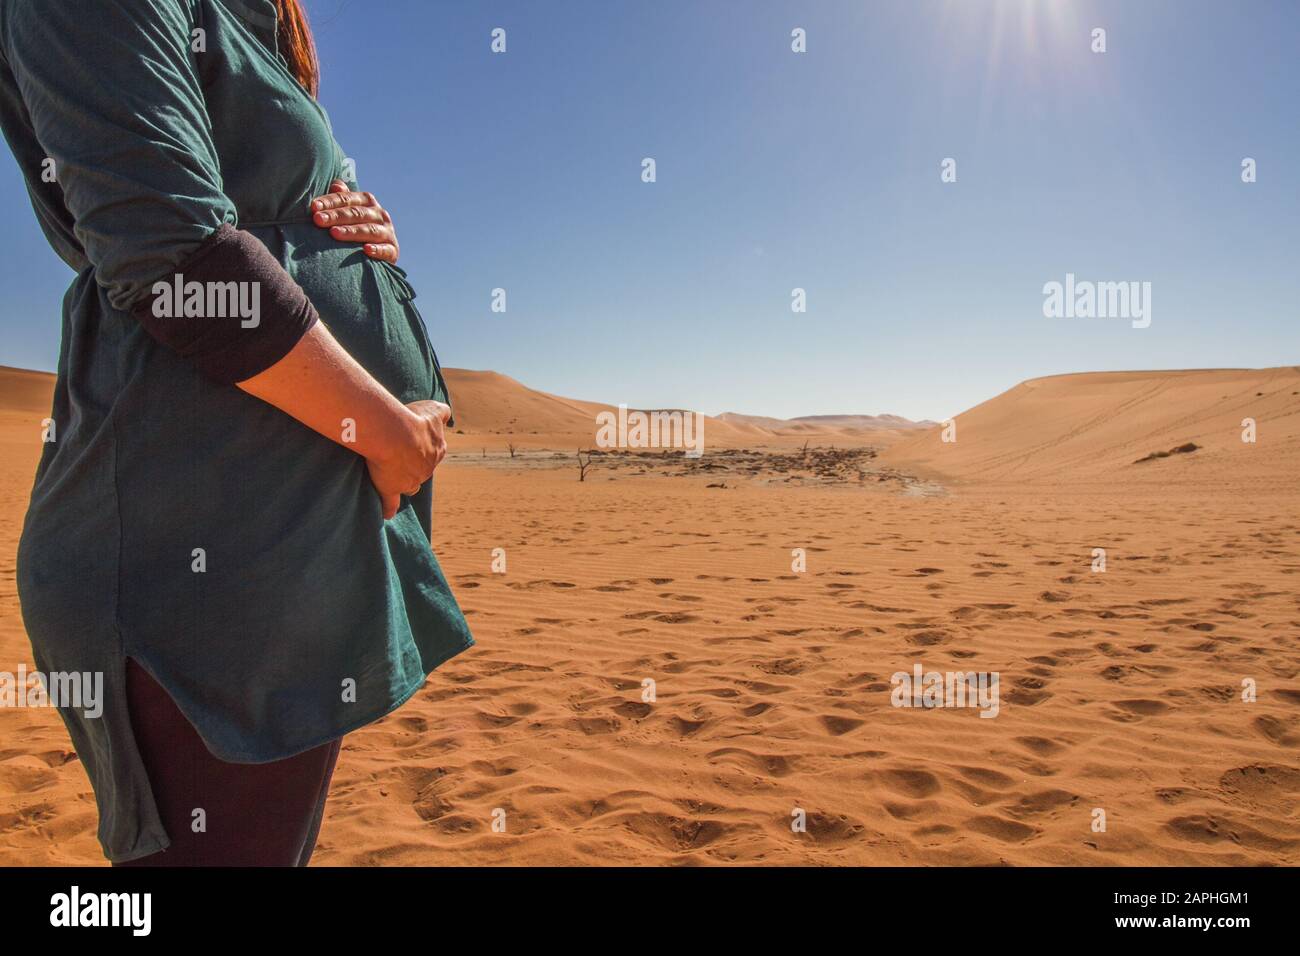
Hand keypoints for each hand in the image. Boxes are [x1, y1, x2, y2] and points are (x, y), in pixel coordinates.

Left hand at [309, 181, 399, 262]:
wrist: (380, 251)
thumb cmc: (356, 228)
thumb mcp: (349, 211)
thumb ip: (342, 198)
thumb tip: (335, 184)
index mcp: (367, 201)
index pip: (347, 199)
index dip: (330, 202)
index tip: (313, 207)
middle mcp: (379, 214)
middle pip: (357, 213)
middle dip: (336, 216)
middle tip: (318, 220)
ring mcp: (388, 232)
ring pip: (369, 230)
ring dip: (351, 231)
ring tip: (334, 233)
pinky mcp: (393, 250)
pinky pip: (386, 249)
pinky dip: (377, 250)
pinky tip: (366, 250)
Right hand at [365, 400, 451, 518]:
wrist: (395, 434)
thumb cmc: (412, 419)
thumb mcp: (432, 409)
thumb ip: (442, 412)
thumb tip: (447, 415)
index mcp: (437, 450)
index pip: (434, 453)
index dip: (424, 450)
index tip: (414, 446)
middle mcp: (427, 468)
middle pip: (422, 471)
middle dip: (414, 466)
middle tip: (400, 458)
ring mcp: (411, 481)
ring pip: (410, 486)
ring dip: (405, 484)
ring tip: (394, 481)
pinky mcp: (392, 489)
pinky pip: (391, 503)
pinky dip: (389, 509)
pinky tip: (387, 514)